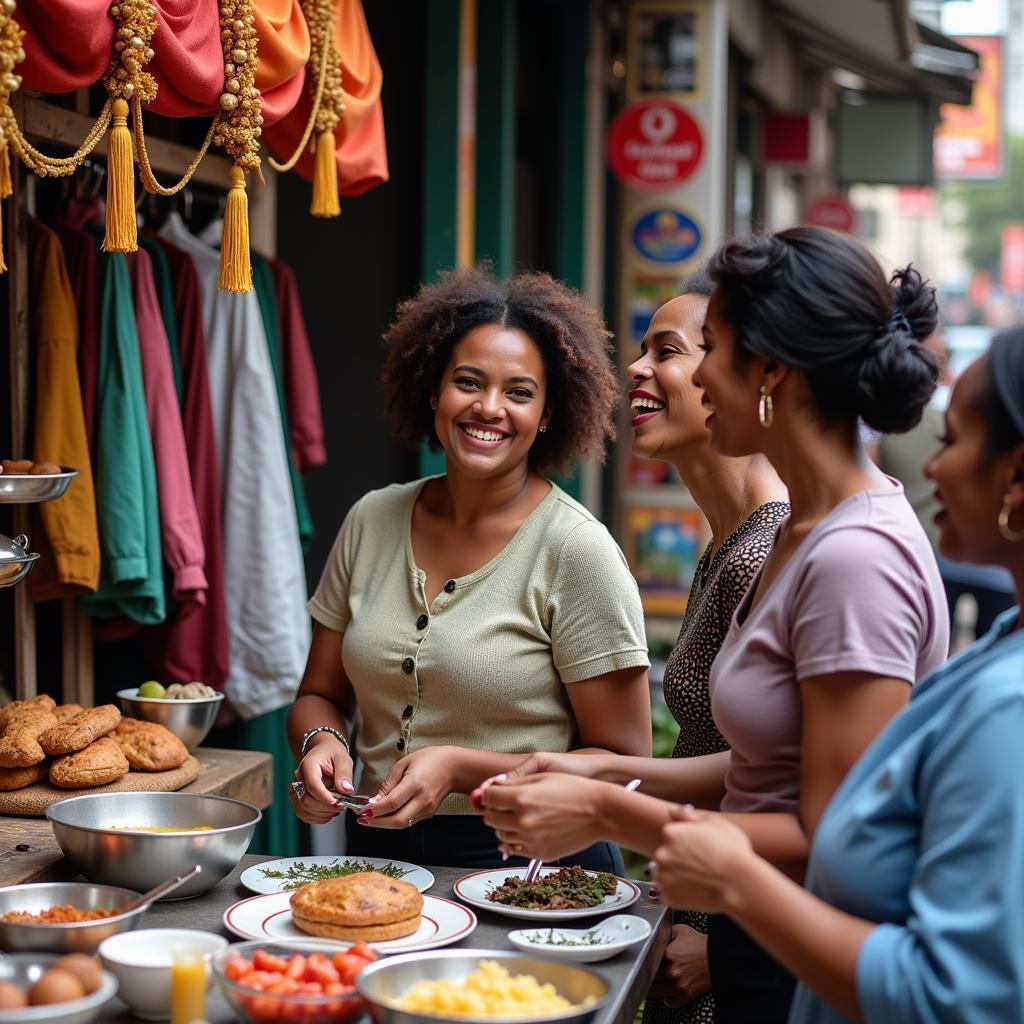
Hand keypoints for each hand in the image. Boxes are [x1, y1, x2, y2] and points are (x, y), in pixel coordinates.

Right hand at [289, 735, 352, 824]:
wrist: (322, 752)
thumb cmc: (332, 754)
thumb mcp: (342, 758)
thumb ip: (344, 774)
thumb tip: (346, 790)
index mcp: (308, 765)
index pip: (312, 785)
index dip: (325, 798)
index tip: (338, 804)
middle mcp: (298, 778)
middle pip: (306, 800)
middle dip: (327, 807)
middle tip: (343, 804)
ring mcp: (295, 789)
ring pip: (304, 810)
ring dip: (323, 814)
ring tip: (337, 806)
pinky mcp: (297, 799)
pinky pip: (304, 814)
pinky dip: (318, 818)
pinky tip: (329, 812)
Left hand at [360, 746, 459, 828]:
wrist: (454, 767)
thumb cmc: (431, 760)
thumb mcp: (405, 763)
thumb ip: (389, 783)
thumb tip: (376, 800)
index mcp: (415, 783)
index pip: (392, 803)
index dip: (375, 810)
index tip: (363, 810)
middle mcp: (422, 799)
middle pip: (397, 820)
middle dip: (377, 823)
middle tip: (363, 819)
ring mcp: (427, 808)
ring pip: (403, 824)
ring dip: (385, 824)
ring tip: (372, 817)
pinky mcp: (429, 814)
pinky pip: (409, 821)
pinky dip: (396, 820)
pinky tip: (388, 814)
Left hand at [478, 773, 609, 859]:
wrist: (599, 812)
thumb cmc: (573, 789)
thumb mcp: (541, 776)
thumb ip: (512, 783)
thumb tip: (488, 790)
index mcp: (521, 798)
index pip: (488, 798)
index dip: (489, 794)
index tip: (495, 793)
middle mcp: (522, 821)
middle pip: (490, 818)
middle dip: (494, 810)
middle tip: (506, 804)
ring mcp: (530, 840)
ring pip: (501, 834)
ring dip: (505, 825)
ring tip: (522, 816)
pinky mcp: (539, 853)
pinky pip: (514, 848)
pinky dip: (516, 839)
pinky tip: (528, 829)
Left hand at [646, 925, 709, 1007]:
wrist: (719, 958)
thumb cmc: (702, 945)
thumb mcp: (681, 931)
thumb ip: (666, 932)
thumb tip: (657, 934)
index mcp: (669, 955)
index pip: (648, 960)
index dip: (644, 960)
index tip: (643, 960)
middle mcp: (672, 972)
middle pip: (649, 978)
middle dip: (646, 975)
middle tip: (645, 972)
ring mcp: (679, 985)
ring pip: (655, 993)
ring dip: (651, 989)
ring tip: (651, 984)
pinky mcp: (686, 995)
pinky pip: (669, 1002)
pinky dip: (666, 998)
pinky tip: (665, 992)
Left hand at [653, 805, 754, 911]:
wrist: (740, 884)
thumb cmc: (731, 851)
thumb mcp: (715, 822)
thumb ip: (688, 814)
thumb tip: (671, 810)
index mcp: (671, 833)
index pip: (672, 834)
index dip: (688, 841)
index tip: (701, 849)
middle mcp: (662, 854)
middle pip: (667, 854)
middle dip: (680, 858)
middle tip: (702, 865)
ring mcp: (664, 877)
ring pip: (665, 874)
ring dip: (676, 875)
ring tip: (700, 879)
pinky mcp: (669, 897)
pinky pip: (669, 894)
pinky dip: (679, 893)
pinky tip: (696, 890)